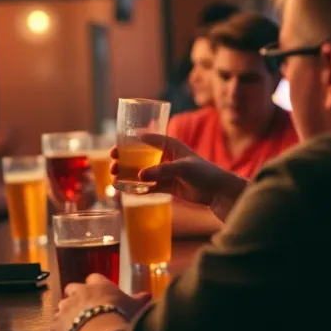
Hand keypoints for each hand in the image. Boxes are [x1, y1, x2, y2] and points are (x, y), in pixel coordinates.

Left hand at [51, 274, 150, 330]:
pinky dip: (59, 330)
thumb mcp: (134, 306)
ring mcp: (66, 306)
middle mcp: (80, 292)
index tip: (99, 293)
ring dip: (66, 312)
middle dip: (75, 295)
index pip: (94, 279)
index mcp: (98, 285)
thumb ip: (138, 299)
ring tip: (75, 323)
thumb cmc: (120, 315)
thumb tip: (147, 295)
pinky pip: (55, 325)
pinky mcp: (57, 323)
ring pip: (62, 305)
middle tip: (83, 306)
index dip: (95, 286)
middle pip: (72, 288)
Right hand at [111, 134, 245, 214]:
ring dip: (128, 174)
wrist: (217, 192)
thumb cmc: (203, 172)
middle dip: (125, 159)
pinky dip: (138, 189)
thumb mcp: (182, 167)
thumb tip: (140, 175)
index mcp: (170, 145)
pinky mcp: (166, 186)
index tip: (117, 145)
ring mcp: (165, 172)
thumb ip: (161, 170)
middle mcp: (166, 157)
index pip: (147, 139)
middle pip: (140, 156)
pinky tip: (126, 190)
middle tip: (113, 162)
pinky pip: (148, 187)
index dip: (131, 141)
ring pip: (142, 172)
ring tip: (115, 176)